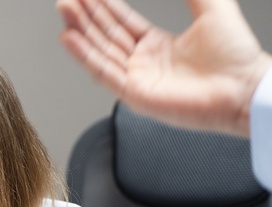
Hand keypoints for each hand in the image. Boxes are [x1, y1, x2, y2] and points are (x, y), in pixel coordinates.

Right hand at [57, 0, 271, 136]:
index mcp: (158, 45)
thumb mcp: (213, 8)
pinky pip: (103, 72)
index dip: (105, 6)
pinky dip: (85, 56)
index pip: (123, 23)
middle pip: (106, 35)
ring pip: (100, 51)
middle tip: (67, 0)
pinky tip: (70, 39)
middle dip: (85, 15)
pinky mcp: (134, 94)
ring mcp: (137, 79)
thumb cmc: (236, 56)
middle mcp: (143, 63)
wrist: (244, 88)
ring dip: (80, 31)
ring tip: (64, 11)